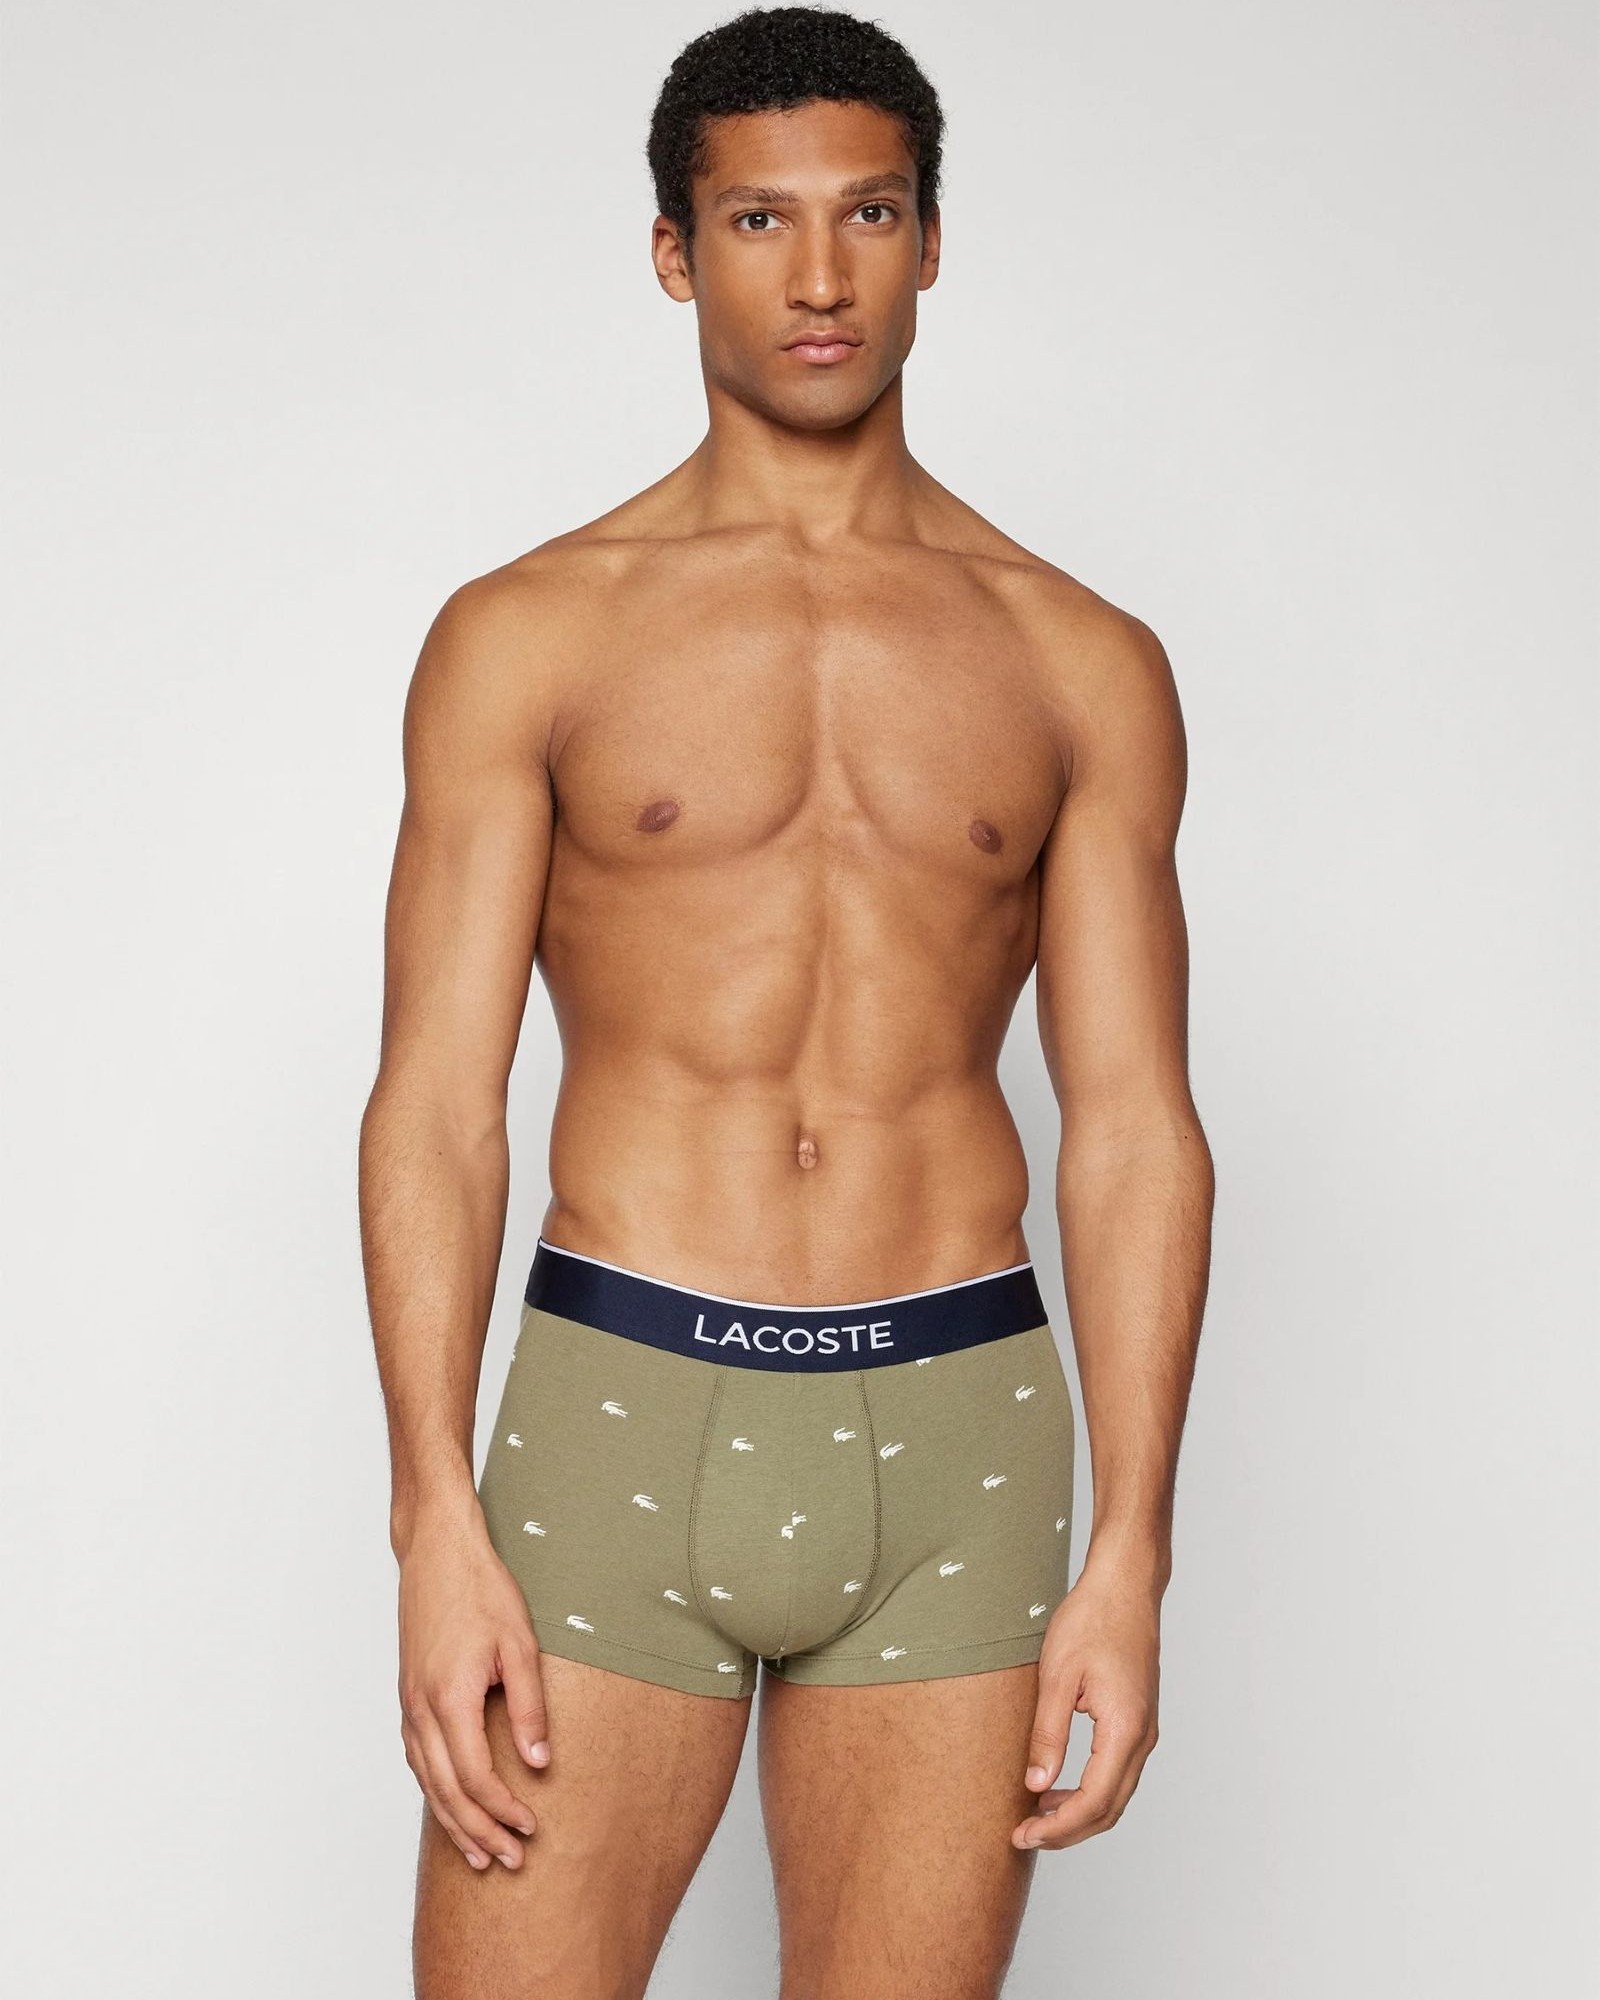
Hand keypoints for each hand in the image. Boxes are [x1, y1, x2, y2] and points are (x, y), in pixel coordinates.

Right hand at [397, 1506, 550, 1870]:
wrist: (437, 1551)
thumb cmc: (481, 1589)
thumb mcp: (519, 1643)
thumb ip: (529, 1706)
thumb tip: (539, 1762)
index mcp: (449, 1698)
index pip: (474, 1777)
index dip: (502, 1810)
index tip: (531, 1828)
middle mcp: (421, 1709)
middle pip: (446, 1791)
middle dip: (479, 1831)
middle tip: (511, 1861)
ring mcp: (409, 1703)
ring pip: (426, 1780)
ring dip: (453, 1821)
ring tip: (481, 1853)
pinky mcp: (408, 1695)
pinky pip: (417, 1758)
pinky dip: (435, 1790)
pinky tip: (451, 1804)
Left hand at [1012, 1560, 1160, 1849]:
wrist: (1125, 1586)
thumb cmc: (1091, 1620)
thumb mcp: (1058, 1675)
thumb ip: (1049, 1733)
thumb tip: (1036, 1784)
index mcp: (1125, 1728)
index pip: (1094, 1801)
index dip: (1057, 1827)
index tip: (1022, 1835)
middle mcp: (1143, 1737)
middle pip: (1108, 1809)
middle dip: (1066, 1831)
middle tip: (1022, 1836)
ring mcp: (1145, 1731)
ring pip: (1115, 1796)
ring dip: (1078, 1814)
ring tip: (1034, 1817)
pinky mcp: (1138, 1722)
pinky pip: (1116, 1774)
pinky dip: (1089, 1792)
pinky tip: (1056, 1787)